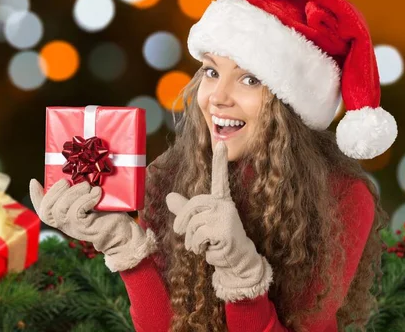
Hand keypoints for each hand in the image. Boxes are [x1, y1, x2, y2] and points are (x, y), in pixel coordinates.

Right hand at [29, 178, 157, 271]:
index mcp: (62, 217)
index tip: (34, 180)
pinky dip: (86, 199)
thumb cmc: (107, 212)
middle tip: (68, 181)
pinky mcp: (85, 228)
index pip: (41, 209)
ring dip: (74, 193)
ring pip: (61, 209)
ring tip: (87, 186)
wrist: (123, 231)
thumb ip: (77, 191)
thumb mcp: (89, 198)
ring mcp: (73, 228)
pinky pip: (77, 212)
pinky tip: (96, 193)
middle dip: (55, 191)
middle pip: (47, 210)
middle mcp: (64, 224)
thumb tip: (71, 172)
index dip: (35, 196)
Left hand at [165, 141, 272, 300]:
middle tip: (183, 235)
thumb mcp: (199, 223)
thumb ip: (185, 210)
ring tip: (202, 246)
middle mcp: (225, 204)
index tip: (221, 143)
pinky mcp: (224, 229)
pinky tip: (208, 250)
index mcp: (220, 200)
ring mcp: (226, 216)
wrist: (235, 261)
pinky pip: (198, 235)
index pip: (220, 178)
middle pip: (192, 205)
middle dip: (182, 223)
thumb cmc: (217, 241)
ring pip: (193, 223)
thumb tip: (169, 197)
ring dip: (190, 240)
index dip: (220, 162)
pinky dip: (197, 246)